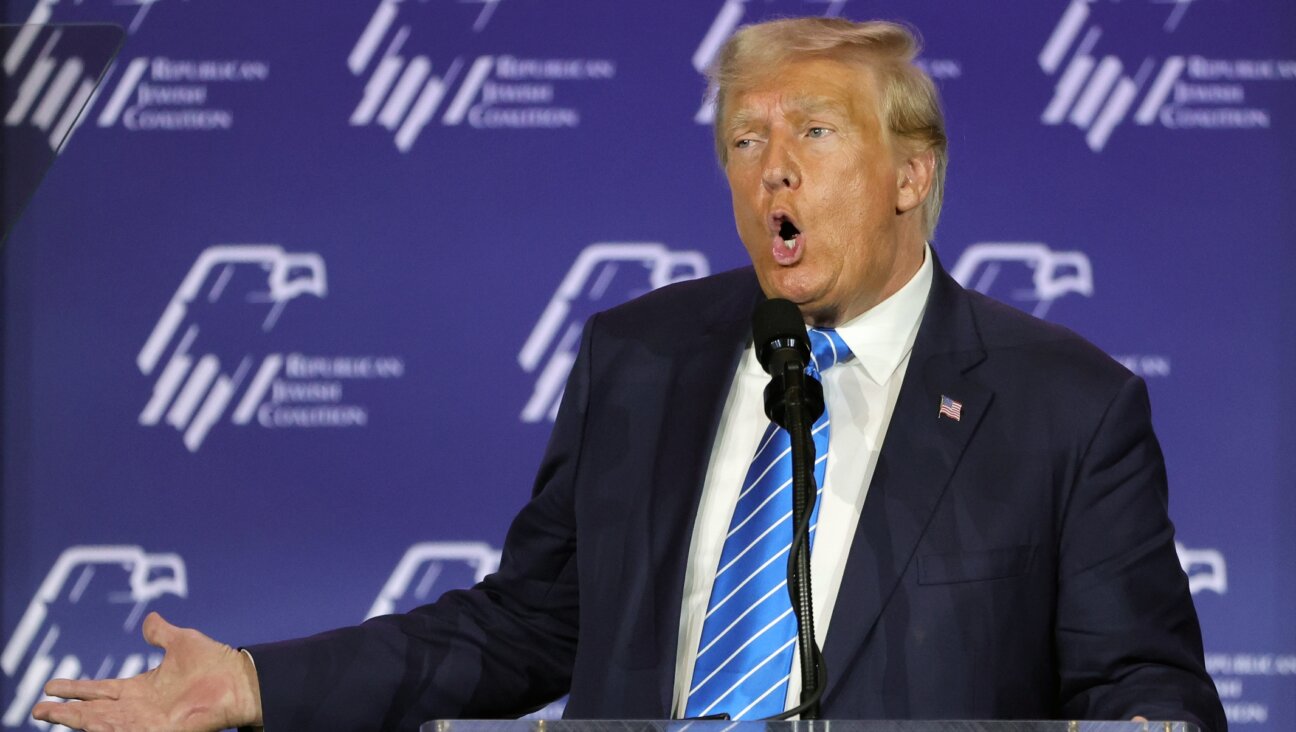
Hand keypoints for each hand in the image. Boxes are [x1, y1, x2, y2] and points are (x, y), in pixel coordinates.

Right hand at [32, 612, 262, 731]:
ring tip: (50, 715)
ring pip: (101, 723)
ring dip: (76, 720)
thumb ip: (162, 634)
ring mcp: (146, 722)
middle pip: (92, 710)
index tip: (51, 686)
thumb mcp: (181, 642)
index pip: (100, 690)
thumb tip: (149, 619)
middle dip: (65, 710)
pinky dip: (105, 730)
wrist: (240, 679)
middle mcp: (138, 708)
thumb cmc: (216, 664)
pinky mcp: (159, 731)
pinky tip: (87, 727)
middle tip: (38, 709)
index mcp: (141, 688)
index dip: (76, 689)